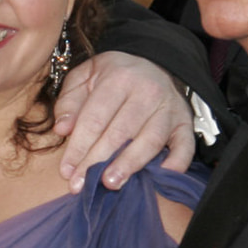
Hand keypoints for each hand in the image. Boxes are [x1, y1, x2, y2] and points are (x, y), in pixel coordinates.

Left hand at [53, 50, 194, 192]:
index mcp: (119, 78)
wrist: (152, 63)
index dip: (79, 147)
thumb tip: (62, 129)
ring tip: (111, 183)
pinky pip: (185, 146)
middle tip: (82, 185)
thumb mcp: (84, 77)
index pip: (95, 119)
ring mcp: (169, 108)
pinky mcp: (185, 122)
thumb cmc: (113, 76)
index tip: (66, 171)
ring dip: (129, 165)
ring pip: (150, 141)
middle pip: (120, 133)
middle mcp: (148, 92)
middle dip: (98, 162)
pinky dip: (176, 163)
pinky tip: (160, 177)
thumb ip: (69, 102)